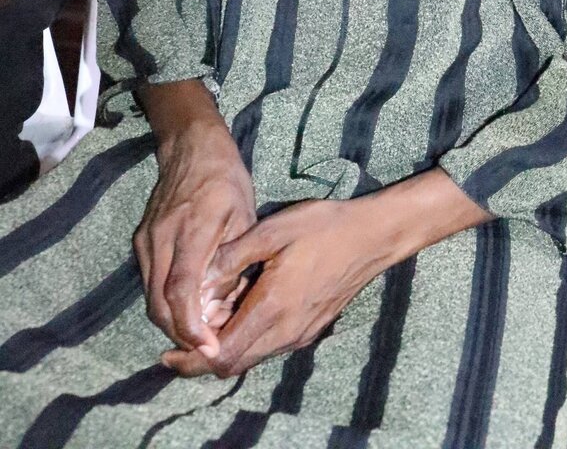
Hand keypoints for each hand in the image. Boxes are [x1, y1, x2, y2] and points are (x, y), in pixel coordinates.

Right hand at [134, 121, 255, 357]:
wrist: (191, 147)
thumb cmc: (226, 180)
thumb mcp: (243, 216)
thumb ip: (234, 262)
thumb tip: (222, 307)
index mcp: (191, 230)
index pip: (181, 290)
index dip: (192, 325)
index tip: (209, 347)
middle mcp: (160, 239)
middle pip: (159, 304)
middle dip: (182, 333)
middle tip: (210, 344)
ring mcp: (145, 241)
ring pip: (151, 299)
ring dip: (173, 321)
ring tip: (204, 327)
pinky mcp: (140, 242)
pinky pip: (150, 283)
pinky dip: (166, 302)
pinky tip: (189, 305)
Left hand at [161, 198, 385, 376]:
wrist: (373, 236)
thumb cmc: (324, 227)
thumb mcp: (273, 231)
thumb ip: (232, 257)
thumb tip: (199, 282)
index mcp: (273, 308)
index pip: (222, 355)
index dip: (191, 359)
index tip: (167, 352)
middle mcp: (286, 332)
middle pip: (234, 365)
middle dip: (201, 360)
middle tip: (175, 346)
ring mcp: (301, 334)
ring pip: (252, 357)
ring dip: (225, 349)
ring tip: (203, 326)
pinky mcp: (310, 329)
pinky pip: (269, 347)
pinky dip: (246, 341)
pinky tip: (238, 315)